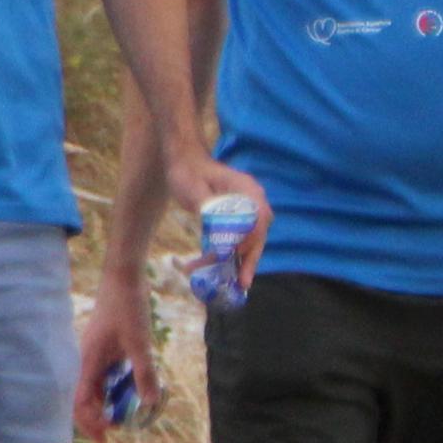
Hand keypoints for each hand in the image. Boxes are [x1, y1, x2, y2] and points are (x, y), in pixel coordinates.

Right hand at [76, 269, 158, 439]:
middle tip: (114, 433)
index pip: (81, 402)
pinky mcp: (104, 347)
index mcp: (88, 361)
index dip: (90, 423)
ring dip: (105, 403)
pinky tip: (128, 390)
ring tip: (122, 415)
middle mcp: (87, 360)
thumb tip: (150, 403)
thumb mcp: (140, 342)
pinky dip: (113, 386)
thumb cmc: (128, 307)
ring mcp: (94, 353)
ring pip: (95, 386)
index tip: (107, 438)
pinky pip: (104, 374)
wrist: (123, 277)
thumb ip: (144, 372)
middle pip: (85, 398)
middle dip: (96, 418)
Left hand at [171, 151, 266, 280]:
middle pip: (259, 233)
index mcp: (247, 189)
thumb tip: (216, 235)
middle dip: (251, 258)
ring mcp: (247, 206)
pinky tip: (227, 267)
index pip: (259, 220)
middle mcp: (253, 198)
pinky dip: (236, 252)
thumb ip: (207, 209)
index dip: (251, 243)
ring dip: (244, 259)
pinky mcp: (238, 213)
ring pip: (252, 237)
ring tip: (240, 282)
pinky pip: (242, 235)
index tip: (239, 258)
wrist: (184, 159)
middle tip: (243, 282)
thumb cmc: (187, 171)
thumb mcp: (194, 191)